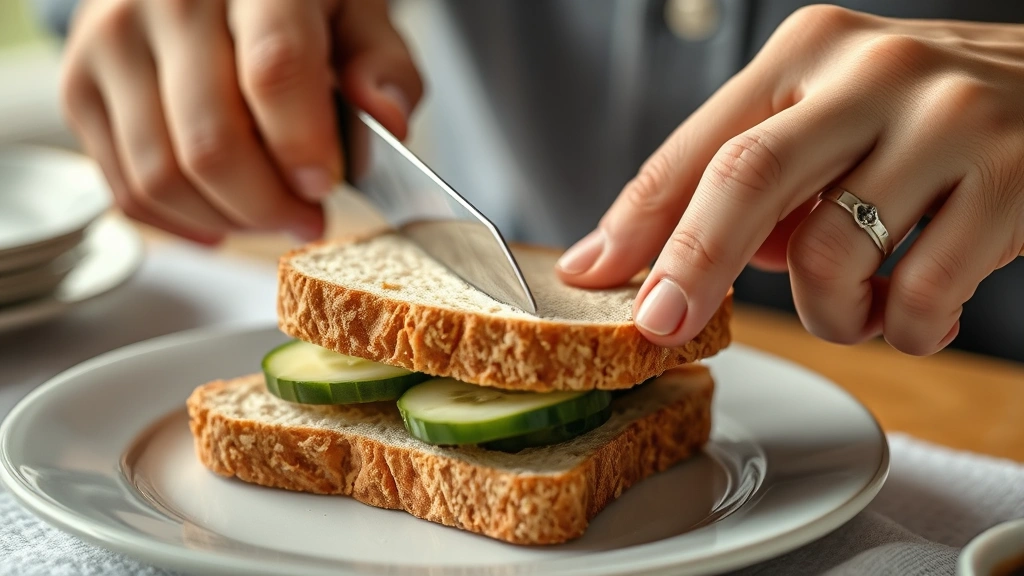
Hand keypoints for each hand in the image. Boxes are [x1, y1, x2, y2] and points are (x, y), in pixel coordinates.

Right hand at [61, 0, 422, 243]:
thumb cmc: (294, 0)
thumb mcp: (357, 15)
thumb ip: (383, 67)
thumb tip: (387, 121)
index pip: (274, 69)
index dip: (302, 146)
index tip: (326, 186)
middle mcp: (169, 1)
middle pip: (211, 142)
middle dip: (269, 206)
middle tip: (308, 219)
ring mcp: (112, 42)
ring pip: (161, 176)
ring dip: (227, 222)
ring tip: (269, 216)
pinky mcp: (80, 84)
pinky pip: (126, 188)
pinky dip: (181, 222)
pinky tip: (222, 218)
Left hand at [556, 5, 1023, 355]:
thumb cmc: (923, 117)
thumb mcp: (830, 116)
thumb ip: (751, 180)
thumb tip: (650, 263)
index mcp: (806, 53)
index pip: (699, 146)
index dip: (638, 222)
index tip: (594, 279)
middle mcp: (870, 74)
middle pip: (747, 178)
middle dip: (691, 266)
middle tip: (663, 327)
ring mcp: (946, 121)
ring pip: (832, 256)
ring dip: (826, 316)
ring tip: (854, 311)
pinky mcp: (1014, 178)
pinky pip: (920, 296)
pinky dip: (901, 331)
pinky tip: (912, 317)